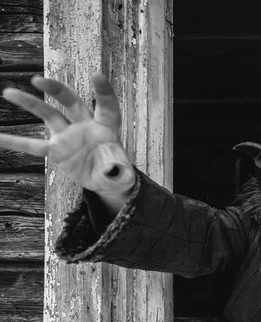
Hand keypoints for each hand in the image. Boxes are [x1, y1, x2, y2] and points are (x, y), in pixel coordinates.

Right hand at [1, 74, 134, 199]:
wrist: (105, 179)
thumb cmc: (117, 171)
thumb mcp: (122, 172)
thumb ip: (117, 169)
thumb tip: (111, 170)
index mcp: (107, 127)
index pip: (107, 105)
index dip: (104, 91)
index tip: (97, 75)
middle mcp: (86, 126)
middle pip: (72, 102)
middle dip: (56, 90)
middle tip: (38, 80)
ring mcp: (69, 136)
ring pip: (48, 115)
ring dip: (30, 103)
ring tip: (8, 92)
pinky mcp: (57, 150)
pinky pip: (34, 146)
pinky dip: (16, 142)